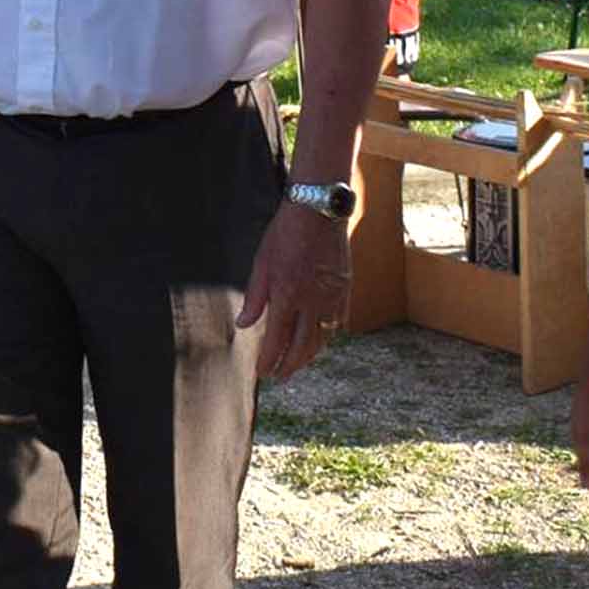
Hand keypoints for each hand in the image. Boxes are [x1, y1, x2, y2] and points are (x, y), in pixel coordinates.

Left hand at [236, 201, 348, 381]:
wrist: (318, 211)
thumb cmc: (285, 233)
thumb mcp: (261, 264)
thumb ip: (254, 298)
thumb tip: (243, 325)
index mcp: (287, 296)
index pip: (277, 340)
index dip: (269, 360)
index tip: (263, 373)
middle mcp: (311, 302)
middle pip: (302, 347)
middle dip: (289, 366)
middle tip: (280, 377)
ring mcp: (331, 297)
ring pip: (322, 338)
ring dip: (309, 356)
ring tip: (297, 364)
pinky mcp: (344, 289)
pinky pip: (337, 322)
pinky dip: (328, 336)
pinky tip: (320, 341)